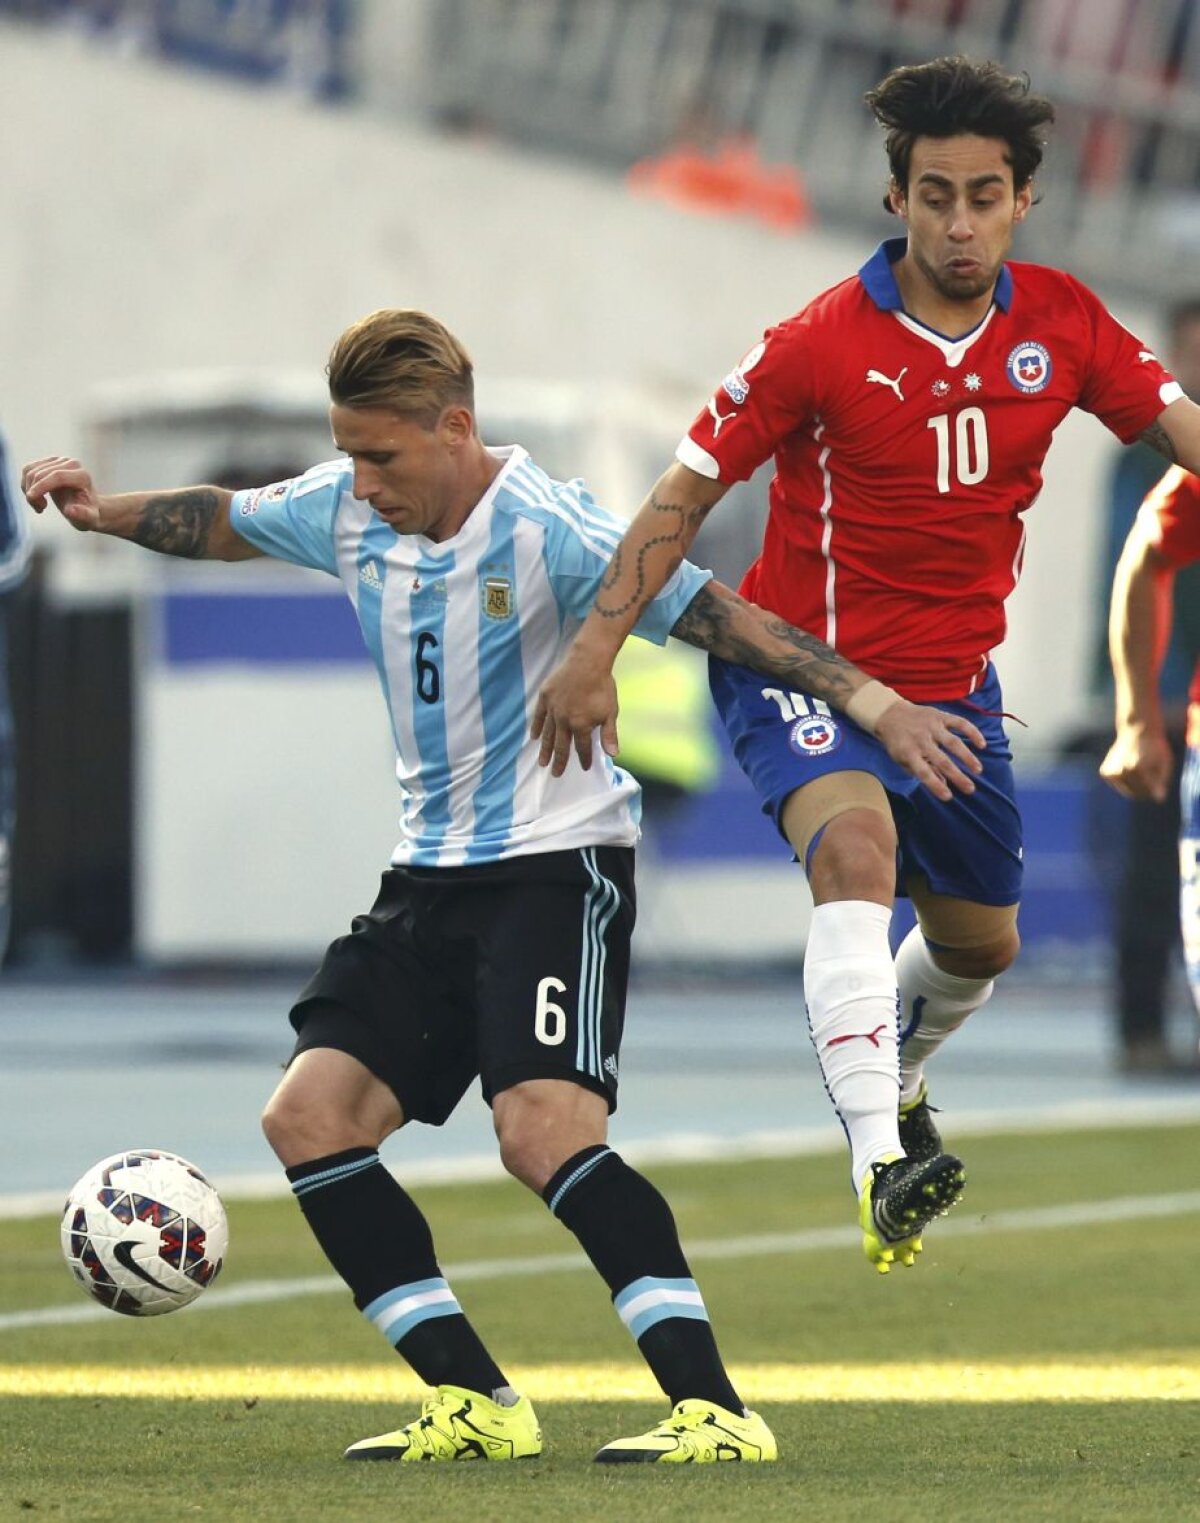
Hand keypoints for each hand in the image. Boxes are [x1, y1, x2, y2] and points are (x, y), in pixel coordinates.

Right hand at [21, 456, 102, 530]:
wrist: (86, 506)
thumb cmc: (88, 514)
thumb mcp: (89, 519)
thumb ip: (83, 515)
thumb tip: (71, 510)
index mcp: (82, 476)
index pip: (57, 476)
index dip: (41, 486)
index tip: (30, 498)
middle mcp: (71, 464)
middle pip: (42, 473)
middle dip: (34, 493)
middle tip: (39, 509)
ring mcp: (59, 460)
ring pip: (31, 471)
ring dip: (28, 490)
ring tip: (39, 505)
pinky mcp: (49, 461)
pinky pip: (28, 469)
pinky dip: (25, 484)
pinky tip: (35, 497)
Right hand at [531, 645, 619, 775]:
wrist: (588, 661)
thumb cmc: (602, 687)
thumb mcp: (611, 712)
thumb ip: (609, 735)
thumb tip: (613, 755)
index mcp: (581, 725)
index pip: (582, 748)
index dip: (584, 758)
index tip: (585, 767)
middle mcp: (564, 721)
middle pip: (561, 746)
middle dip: (560, 761)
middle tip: (556, 774)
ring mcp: (553, 709)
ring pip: (547, 734)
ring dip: (545, 750)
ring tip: (542, 763)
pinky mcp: (545, 697)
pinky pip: (539, 716)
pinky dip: (537, 727)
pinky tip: (534, 737)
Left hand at [873, 700, 985, 801]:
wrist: (889, 714)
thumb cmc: (898, 743)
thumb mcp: (902, 759)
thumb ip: (923, 771)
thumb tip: (945, 785)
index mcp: (909, 753)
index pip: (924, 773)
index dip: (936, 785)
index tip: (948, 797)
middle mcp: (921, 740)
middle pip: (942, 761)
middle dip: (957, 776)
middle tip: (970, 789)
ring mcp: (931, 727)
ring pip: (953, 742)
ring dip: (967, 757)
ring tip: (978, 770)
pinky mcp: (940, 715)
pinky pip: (959, 723)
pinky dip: (972, 732)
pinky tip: (981, 744)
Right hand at [1099, 725, 1172, 802]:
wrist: (1136, 729)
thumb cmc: (1155, 746)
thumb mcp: (1165, 763)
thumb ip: (1162, 782)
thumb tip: (1159, 799)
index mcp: (1136, 769)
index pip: (1149, 793)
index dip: (1157, 791)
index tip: (1159, 784)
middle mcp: (1121, 771)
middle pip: (1137, 794)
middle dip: (1145, 789)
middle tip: (1150, 775)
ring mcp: (1111, 772)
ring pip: (1127, 791)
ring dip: (1135, 786)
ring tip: (1139, 769)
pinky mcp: (1105, 772)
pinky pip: (1119, 785)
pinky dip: (1125, 781)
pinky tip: (1128, 768)